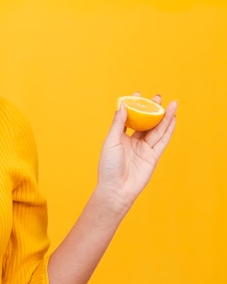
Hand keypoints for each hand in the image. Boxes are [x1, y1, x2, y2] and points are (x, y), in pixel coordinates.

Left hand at [96, 93, 176, 217]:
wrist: (116, 189)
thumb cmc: (109, 166)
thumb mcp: (111, 141)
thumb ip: (118, 124)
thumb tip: (124, 105)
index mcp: (120, 137)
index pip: (130, 118)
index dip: (135, 106)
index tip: (138, 94)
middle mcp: (133, 142)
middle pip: (146, 122)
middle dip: (152, 109)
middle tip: (158, 96)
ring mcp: (144, 149)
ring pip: (157, 129)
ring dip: (165, 117)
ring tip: (172, 104)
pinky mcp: (153, 156)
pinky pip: (162, 141)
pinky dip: (168, 130)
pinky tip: (173, 120)